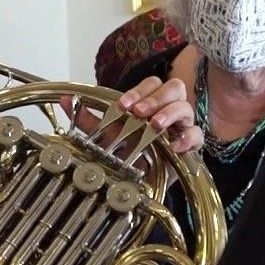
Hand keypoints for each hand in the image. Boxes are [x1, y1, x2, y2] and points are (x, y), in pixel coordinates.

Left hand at [60, 76, 203, 155]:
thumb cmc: (125, 151)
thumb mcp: (104, 135)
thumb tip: (66, 100)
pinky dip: (188, 138)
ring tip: (154, 125)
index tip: (123, 105)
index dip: (138, 91)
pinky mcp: (190, 147)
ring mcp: (181, 126)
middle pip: (174, 88)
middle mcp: (167, 110)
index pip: (151, 84)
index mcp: (149, 102)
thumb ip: (86, 118)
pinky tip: (174, 145)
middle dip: (156, 97)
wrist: (138, 179)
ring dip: (170, 113)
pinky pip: (197, 136)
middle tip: (139, 112)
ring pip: (186, 107)